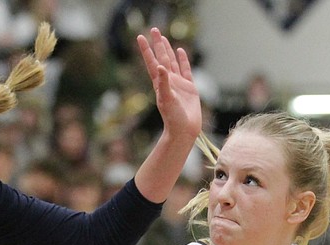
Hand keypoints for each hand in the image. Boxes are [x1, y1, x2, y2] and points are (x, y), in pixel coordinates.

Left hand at [137, 28, 201, 143]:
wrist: (184, 130)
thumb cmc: (173, 118)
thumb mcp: (167, 99)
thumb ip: (164, 82)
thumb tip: (160, 66)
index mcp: (160, 82)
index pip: (152, 62)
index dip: (146, 49)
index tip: (140, 37)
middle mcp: (168, 80)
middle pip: (162, 57)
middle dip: (157, 44)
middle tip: (154, 29)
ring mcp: (178, 83)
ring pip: (172, 62)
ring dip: (168, 50)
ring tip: (164, 38)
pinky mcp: (189, 88)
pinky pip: (186, 70)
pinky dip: (183, 60)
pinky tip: (181, 52)